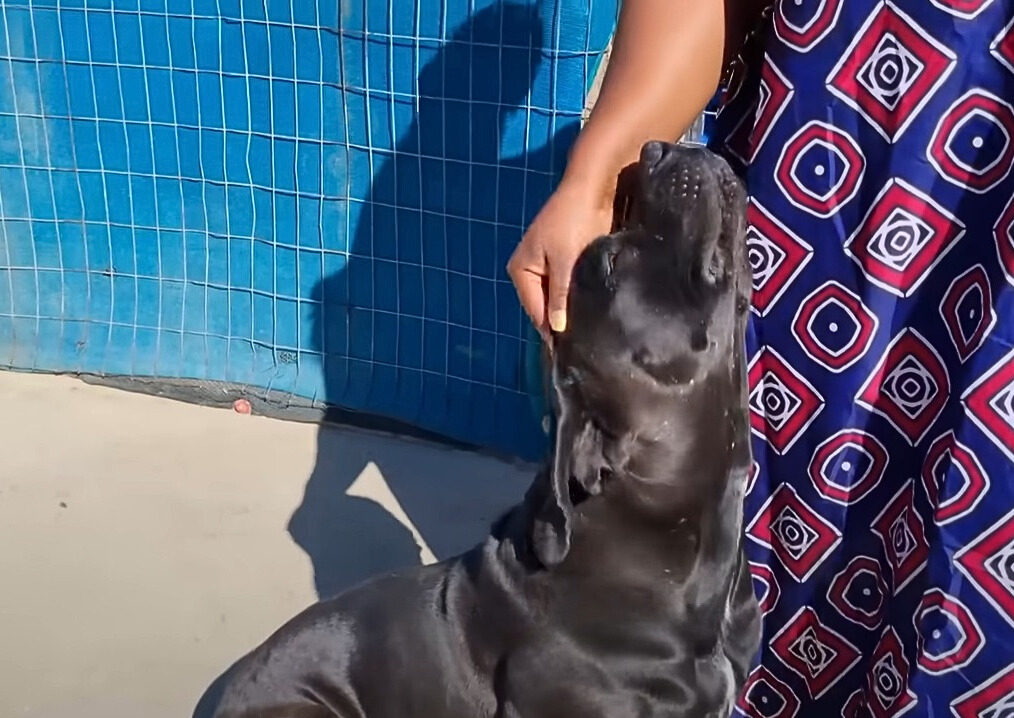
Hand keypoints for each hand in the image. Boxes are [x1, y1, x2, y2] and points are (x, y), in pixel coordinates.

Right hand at [508, 179, 613, 339]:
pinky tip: (587, 310)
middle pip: (542, 306)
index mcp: (521, 270)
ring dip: (567, 310)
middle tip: (580, 344)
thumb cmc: (574, 221)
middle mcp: (528, 270)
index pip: (534, 309)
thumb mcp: (566, 261)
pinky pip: (564, 288)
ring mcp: (544, 266)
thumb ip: (560, 296)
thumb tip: (557, 328)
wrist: (591, 189)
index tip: (566, 352)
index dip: (550, 330)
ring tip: (585, 331)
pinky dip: (573, 297)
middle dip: (558, 320)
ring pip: (554, 298)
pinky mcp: (561, 261)